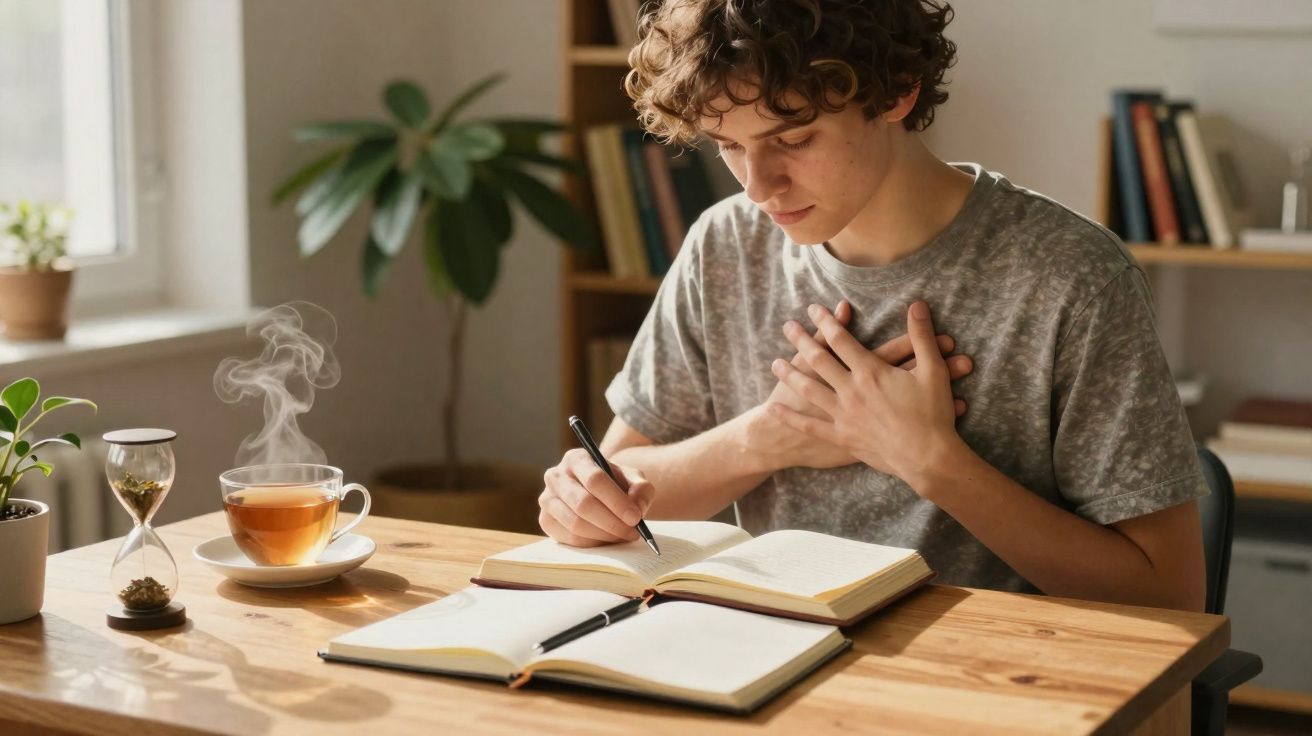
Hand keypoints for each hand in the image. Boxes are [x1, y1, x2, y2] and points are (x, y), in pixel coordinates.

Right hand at [538, 449, 655, 546]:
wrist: (597, 494)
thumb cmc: (616, 484)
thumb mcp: (633, 479)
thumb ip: (641, 489)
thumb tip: (636, 508)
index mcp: (576, 459)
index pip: (595, 479)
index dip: (616, 501)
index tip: (635, 517)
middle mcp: (556, 476)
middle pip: (583, 503)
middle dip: (611, 522)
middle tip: (633, 532)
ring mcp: (547, 499)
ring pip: (575, 524)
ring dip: (604, 535)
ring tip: (623, 536)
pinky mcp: (545, 520)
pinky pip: (569, 538)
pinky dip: (592, 543)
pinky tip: (606, 539)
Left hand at [767, 301, 967, 486]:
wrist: (927, 457)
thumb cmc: (933, 414)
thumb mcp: (933, 370)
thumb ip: (921, 336)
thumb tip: (917, 305)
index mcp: (870, 372)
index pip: (841, 340)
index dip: (826, 322)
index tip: (814, 308)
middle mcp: (851, 390)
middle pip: (819, 360)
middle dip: (801, 341)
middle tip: (788, 327)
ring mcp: (843, 415)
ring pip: (809, 389)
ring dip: (790, 374)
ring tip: (774, 363)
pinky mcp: (842, 437)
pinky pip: (810, 426)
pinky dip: (790, 417)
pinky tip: (774, 408)